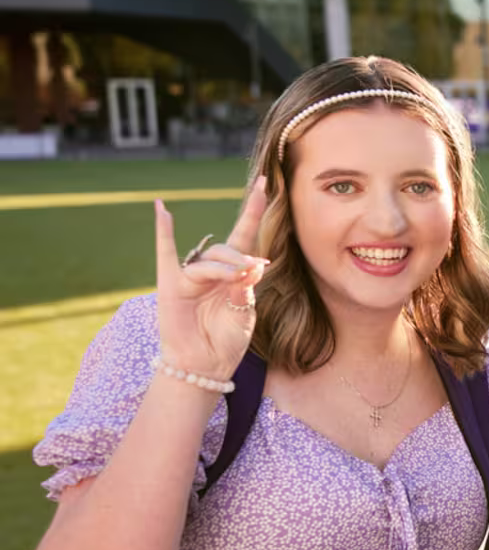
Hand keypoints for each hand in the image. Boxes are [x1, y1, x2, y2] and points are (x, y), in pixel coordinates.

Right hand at [153, 177, 269, 379]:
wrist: (205, 365)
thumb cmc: (226, 341)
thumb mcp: (244, 315)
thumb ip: (245, 290)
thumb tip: (248, 266)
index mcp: (235, 274)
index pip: (245, 236)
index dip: (254, 211)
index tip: (265, 184)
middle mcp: (213, 270)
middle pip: (229, 249)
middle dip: (242, 259)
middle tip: (252, 273)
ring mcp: (190, 276)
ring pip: (210, 259)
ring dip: (226, 268)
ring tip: (238, 278)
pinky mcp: (171, 285)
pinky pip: (165, 254)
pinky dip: (163, 232)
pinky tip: (162, 209)